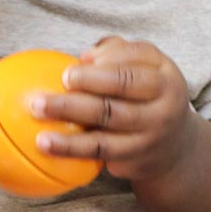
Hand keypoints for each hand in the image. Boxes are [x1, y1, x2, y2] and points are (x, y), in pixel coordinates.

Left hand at [31, 37, 194, 181]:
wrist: (173, 147)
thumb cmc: (146, 96)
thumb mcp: (145, 69)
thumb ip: (117, 53)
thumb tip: (84, 58)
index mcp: (165, 76)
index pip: (135, 60)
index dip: (103, 61)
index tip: (72, 67)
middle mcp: (164, 105)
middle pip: (120, 89)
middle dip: (82, 85)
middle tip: (49, 86)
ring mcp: (150, 134)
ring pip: (106, 122)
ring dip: (69, 117)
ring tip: (37, 113)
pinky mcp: (135, 157)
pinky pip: (99, 151)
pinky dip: (70, 148)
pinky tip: (46, 144)